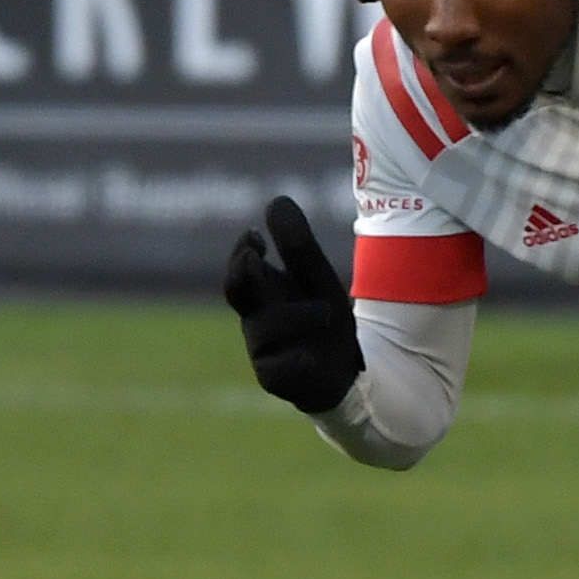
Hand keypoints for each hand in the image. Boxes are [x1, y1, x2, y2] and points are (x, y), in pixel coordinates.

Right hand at [225, 197, 363, 413]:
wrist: (343, 371)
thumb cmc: (323, 320)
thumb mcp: (317, 279)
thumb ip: (299, 246)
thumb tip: (276, 199)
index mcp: (262, 291)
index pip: (240, 268)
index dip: (241, 251)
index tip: (255, 236)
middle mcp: (255, 318)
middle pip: (234, 292)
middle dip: (240, 274)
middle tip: (252, 257)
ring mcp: (262, 350)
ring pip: (266, 327)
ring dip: (296, 316)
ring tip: (327, 312)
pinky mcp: (275, 379)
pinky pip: (279, 367)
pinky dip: (296, 359)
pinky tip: (310, 356)